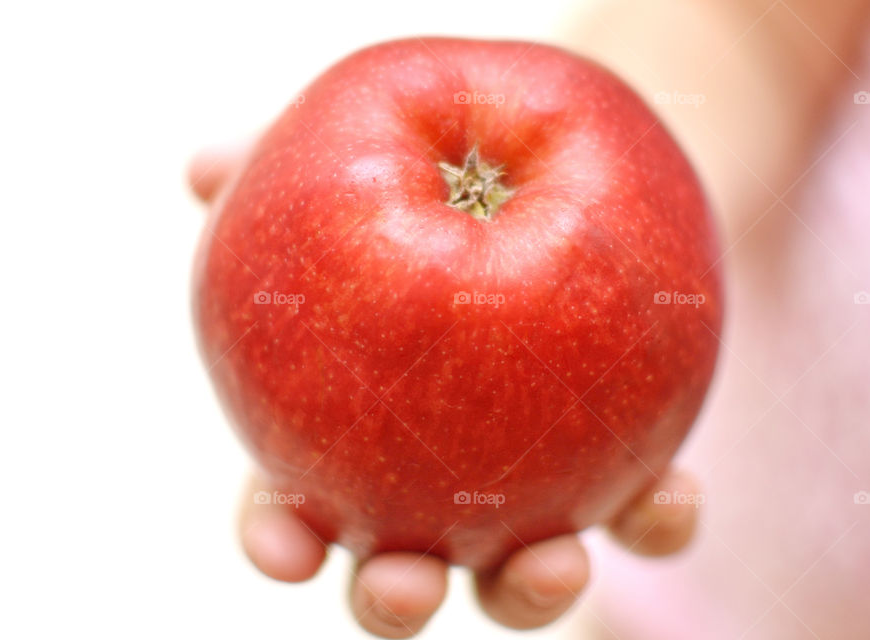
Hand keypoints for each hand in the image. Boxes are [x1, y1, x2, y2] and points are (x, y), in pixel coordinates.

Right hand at [189, 147, 701, 637]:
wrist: (564, 162)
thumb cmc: (440, 167)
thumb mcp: (359, 156)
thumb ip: (277, 166)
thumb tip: (201, 169)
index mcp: (354, 428)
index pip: (295, 500)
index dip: (278, 534)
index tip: (284, 548)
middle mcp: (438, 472)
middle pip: (403, 565)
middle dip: (394, 596)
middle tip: (402, 585)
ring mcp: (532, 477)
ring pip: (521, 571)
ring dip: (532, 591)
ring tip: (553, 562)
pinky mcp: (625, 458)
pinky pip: (646, 516)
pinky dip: (657, 521)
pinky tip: (668, 495)